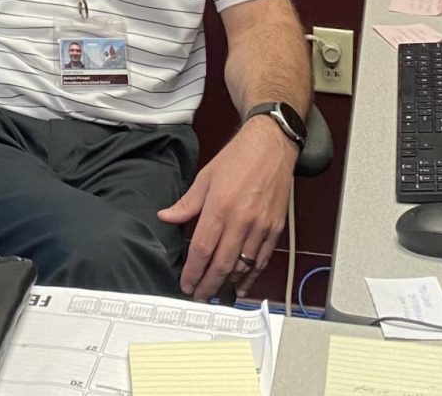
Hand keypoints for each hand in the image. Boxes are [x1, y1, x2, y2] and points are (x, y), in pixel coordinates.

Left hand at [157, 117, 295, 300]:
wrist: (271, 146)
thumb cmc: (238, 157)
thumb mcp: (206, 176)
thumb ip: (187, 203)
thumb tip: (166, 217)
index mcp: (220, 206)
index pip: (202, 249)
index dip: (193, 271)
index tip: (186, 283)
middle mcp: (241, 220)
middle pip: (222, 264)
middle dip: (208, 285)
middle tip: (198, 296)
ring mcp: (260, 226)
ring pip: (242, 266)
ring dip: (228, 284)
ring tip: (215, 293)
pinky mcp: (274, 228)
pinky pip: (262, 260)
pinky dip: (251, 277)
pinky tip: (241, 286)